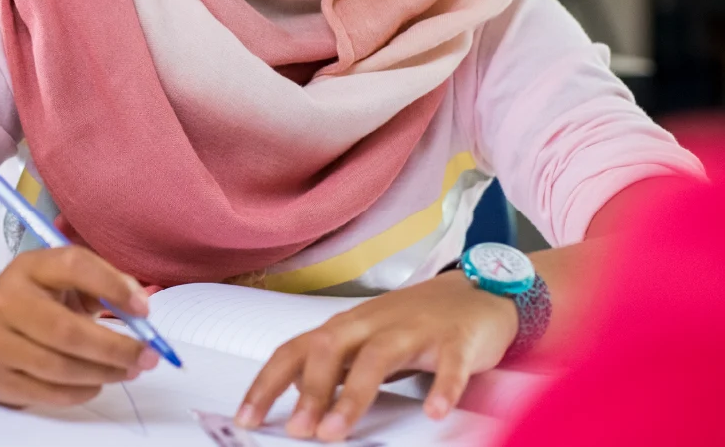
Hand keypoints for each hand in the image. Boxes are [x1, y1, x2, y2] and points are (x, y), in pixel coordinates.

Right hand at [0, 246, 160, 406]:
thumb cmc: (37, 303)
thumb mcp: (63, 281)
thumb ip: (102, 286)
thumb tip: (140, 308)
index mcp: (28, 268)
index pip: (72, 265)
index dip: (112, 285)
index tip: (144, 310)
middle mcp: (6, 301)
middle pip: (66, 330)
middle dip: (115, 347)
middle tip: (148, 356)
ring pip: (59, 367)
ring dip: (104, 373)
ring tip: (129, 371)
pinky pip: (49, 393)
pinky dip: (82, 391)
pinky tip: (97, 383)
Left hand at [236, 272, 516, 441]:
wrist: (478, 293)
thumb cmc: (414, 321)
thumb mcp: (365, 340)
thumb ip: (333, 367)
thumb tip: (294, 399)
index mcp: (346, 326)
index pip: (294, 351)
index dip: (267, 383)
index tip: (246, 417)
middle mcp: (373, 323)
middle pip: (329, 350)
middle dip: (308, 391)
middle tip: (296, 430)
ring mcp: (414, 329)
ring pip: (377, 358)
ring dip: (352, 396)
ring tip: (336, 430)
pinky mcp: (456, 340)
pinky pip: (449, 365)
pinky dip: (443, 388)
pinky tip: (435, 412)